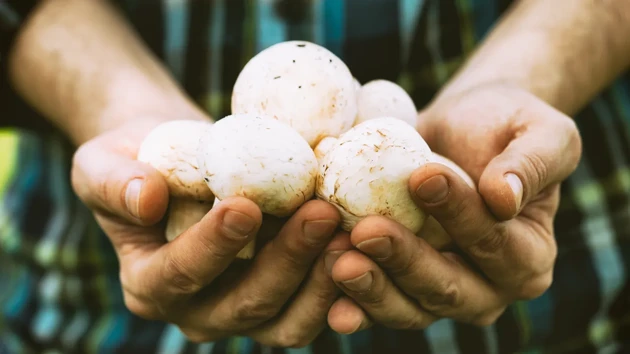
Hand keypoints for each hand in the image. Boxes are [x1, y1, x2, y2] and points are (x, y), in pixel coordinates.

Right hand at [71, 119, 349, 346]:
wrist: (181, 162)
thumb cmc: (141, 158)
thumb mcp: (105, 160)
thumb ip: (114, 182)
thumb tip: (146, 198)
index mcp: (150, 284)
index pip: (180, 274)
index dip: (212, 246)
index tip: (246, 205)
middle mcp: (197, 311)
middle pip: (246, 303)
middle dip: (287, 260)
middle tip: (322, 212)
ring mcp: (244, 313)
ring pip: (288, 319)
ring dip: (323, 279)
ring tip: (351, 231)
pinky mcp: (283, 301)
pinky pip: (316, 307)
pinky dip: (342, 284)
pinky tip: (364, 245)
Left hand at [325, 83, 581, 332]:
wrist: (461, 128)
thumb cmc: (503, 125)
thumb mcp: (540, 131)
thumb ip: (533, 163)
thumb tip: (503, 198)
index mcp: (529, 256)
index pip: (495, 243)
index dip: (460, 215)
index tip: (422, 177)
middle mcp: (487, 288)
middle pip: (447, 288)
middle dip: (405, 261)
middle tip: (366, 232)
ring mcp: (439, 293)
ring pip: (408, 306)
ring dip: (371, 288)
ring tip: (337, 258)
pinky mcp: (400, 287)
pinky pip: (376, 303)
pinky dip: (351, 298)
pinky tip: (325, 278)